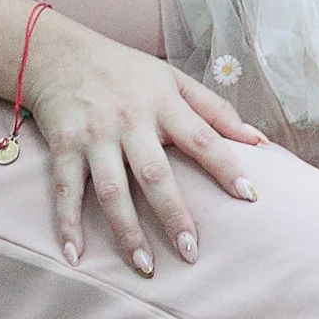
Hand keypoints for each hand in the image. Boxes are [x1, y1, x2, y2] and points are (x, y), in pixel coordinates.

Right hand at [20, 13, 260, 271]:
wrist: (58, 53)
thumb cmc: (125, 70)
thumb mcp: (172, 78)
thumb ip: (215, 110)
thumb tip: (259, 141)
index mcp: (163, 103)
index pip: (203, 138)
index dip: (227, 167)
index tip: (250, 196)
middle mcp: (130, 120)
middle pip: (155, 174)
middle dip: (174, 215)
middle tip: (191, 253)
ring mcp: (94, 135)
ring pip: (112, 191)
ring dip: (127, 231)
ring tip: (145, 265)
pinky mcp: (63, 146)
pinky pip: (66, 190)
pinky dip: (68, 224)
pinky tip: (77, 256)